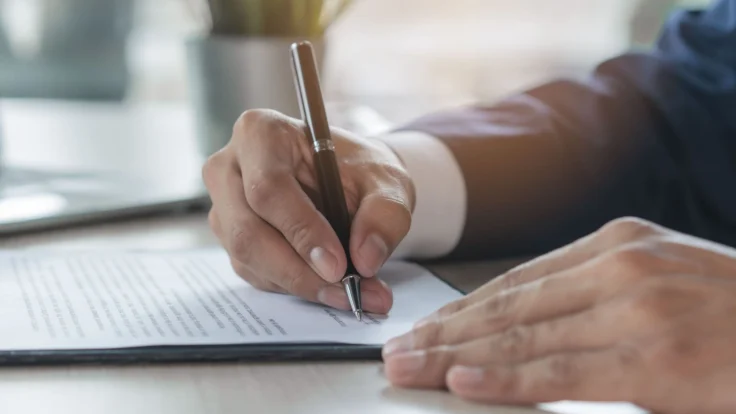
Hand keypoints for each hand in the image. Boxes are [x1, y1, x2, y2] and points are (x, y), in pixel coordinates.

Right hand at [202, 109, 413, 313]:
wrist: (352, 180)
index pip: (268, 188)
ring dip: (299, 284)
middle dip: (298, 270)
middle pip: (247, 231)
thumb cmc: (362, 170)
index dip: (301, 231)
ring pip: (248, 258)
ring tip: (349, 293)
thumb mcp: (388, 183)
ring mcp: (224, 205)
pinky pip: (254, 272)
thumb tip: (365, 259)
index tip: (338, 265)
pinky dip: (292, 286)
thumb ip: (384, 216)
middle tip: (345, 291)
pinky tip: (326, 285)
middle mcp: (230, 167)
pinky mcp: (230, 237)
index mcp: (261, 133)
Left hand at [382, 217, 735, 413]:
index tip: (422, 328)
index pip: (516, 281)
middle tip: (396, 352)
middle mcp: (620, 266)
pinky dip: (507, 377)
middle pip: (508, 305)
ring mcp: (638, 307)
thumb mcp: (658, 283)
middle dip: (444, 332)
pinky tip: (464, 380)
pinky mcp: (658, 355)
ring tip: (411, 368)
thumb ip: (593, 300)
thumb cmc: (731, 313)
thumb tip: (522, 333)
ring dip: (457, 355)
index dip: (462, 309)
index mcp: (618, 244)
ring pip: (524, 335)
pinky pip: (563, 370)